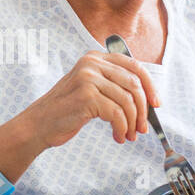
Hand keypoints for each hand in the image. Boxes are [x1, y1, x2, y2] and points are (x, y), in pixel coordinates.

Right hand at [20, 52, 160, 149]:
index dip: (150, 86)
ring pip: (127, 101)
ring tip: (128, 135)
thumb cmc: (66, 110)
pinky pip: (117, 114)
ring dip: (133, 123)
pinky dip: (122, 128)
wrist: (39, 124)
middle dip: (143, 110)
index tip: (156, 104)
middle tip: (142, 128)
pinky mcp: (87, 96)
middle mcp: (91, 63)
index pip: (134, 66)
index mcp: (95, 58)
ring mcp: (88, 78)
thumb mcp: (90, 89)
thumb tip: (147, 99)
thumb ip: (112, 85)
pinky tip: (117, 136)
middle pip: (134, 84)